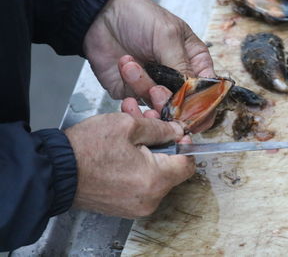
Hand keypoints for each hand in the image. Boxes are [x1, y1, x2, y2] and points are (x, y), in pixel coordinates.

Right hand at [65, 105, 194, 217]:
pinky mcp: (124, 206)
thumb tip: (176, 132)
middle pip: (170, 168)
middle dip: (160, 143)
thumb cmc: (85, 150)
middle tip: (147, 125)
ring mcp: (136, 206)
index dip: (183, 144)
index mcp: (154, 180)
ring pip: (154, 175)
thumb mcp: (127, 125)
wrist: (54, 171)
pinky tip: (123, 150)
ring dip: (147, 152)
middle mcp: (149, 199)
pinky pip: (140, 184)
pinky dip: (137, 166)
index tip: (174, 133)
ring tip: (129, 135)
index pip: (187, 164)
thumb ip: (160, 129)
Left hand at [83, 0, 214, 101]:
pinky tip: (124, 68)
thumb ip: (181, 65)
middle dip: (170, 101)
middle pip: (184, 106)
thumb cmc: (140, 16)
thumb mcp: (167, 35)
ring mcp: (156, 87)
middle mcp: (177, 79)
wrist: (102, 15)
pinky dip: (130, 90)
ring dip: (144, 88)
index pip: (207, 91)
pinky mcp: (135, 93)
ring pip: (159, 107)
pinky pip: (137, 105)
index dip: (203, 105)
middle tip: (156, 89)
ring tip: (131, 65)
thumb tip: (192, 92)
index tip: (192, 109)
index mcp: (194, 62)